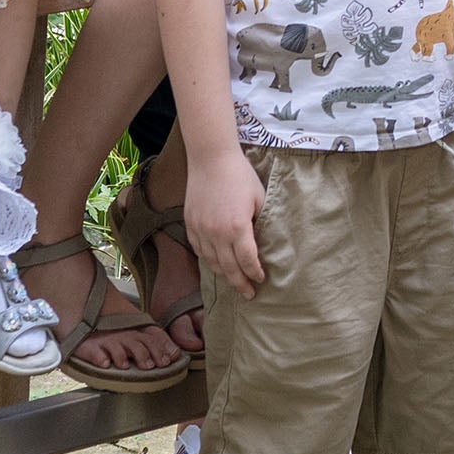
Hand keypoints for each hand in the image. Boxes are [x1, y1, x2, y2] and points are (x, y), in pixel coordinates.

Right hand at [185, 148, 266, 292]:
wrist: (211, 158)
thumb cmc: (240, 176)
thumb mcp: (259, 199)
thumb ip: (260, 223)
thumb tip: (263, 241)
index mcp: (237, 228)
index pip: (248, 261)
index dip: (255, 273)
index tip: (261, 279)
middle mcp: (217, 233)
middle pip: (229, 268)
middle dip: (240, 284)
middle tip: (248, 294)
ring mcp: (200, 229)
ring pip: (211, 262)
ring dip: (223, 275)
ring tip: (233, 282)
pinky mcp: (190, 223)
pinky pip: (198, 250)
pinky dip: (208, 260)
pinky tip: (215, 264)